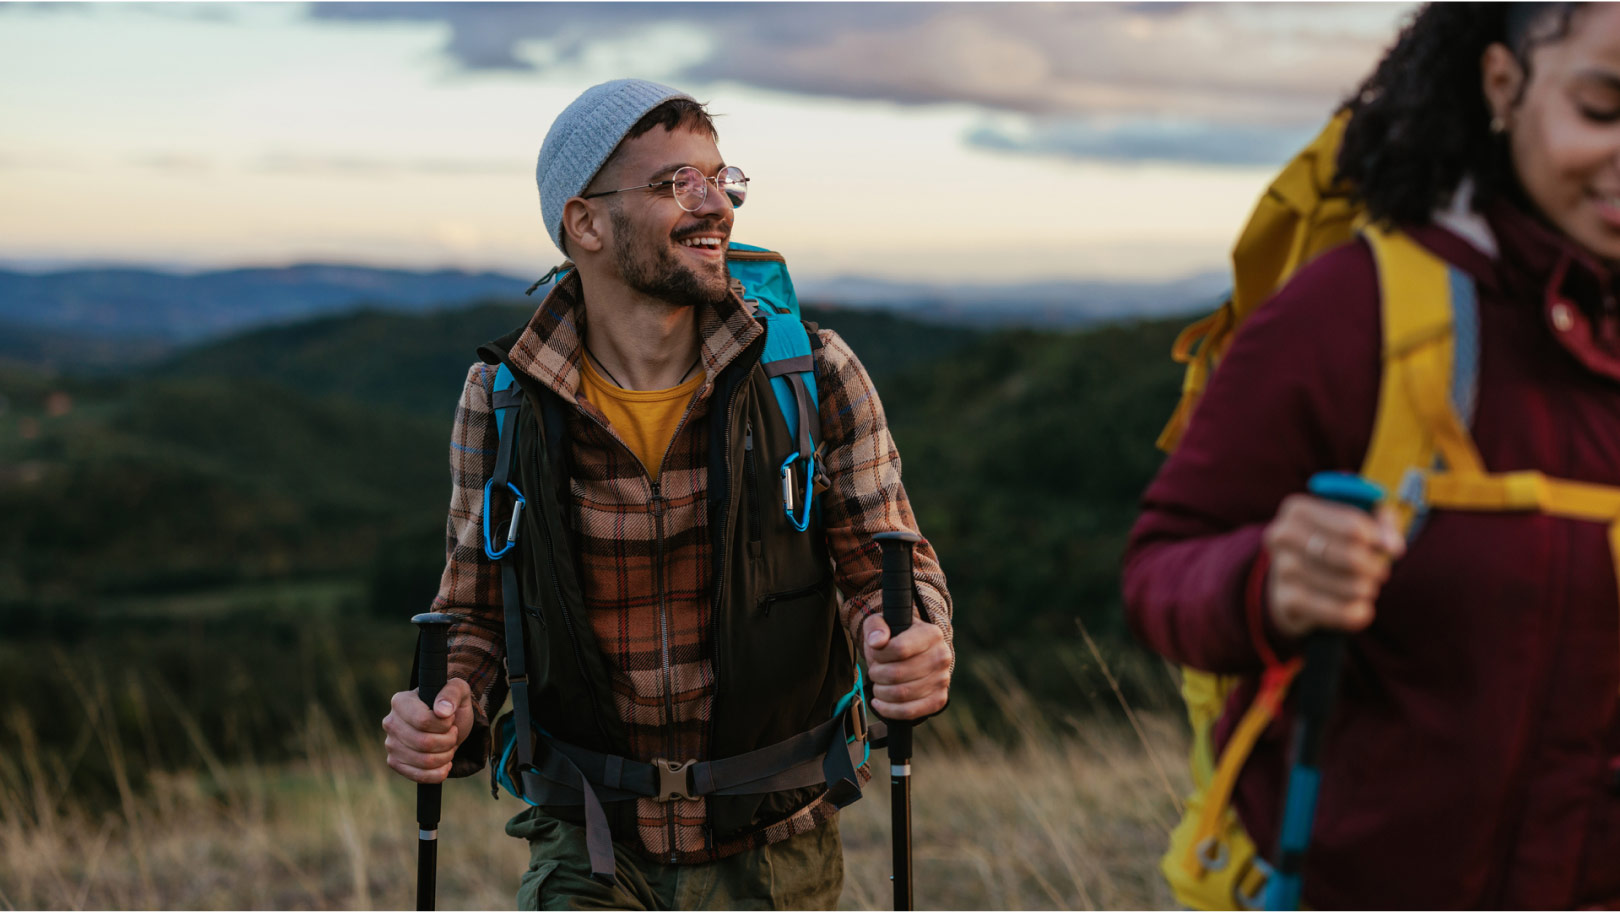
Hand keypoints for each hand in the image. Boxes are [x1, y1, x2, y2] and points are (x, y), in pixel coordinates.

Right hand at [382, 677, 473, 783]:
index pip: (423, 721)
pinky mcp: (394, 763)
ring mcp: (390, 744)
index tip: (450, 720)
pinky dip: (438, 773)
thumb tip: (442, 711)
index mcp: (400, 701)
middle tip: (453, 734)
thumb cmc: (451, 704)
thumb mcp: (459, 691)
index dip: (444, 725)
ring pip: (424, 761)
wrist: (448, 724)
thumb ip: (452, 693)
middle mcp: (390, 723)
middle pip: (424, 743)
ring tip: (449, 746)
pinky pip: (418, 776)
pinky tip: (445, 763)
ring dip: (446, 756)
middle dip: (448, 741)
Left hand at [863, 615, 950, 719]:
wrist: (914, 652)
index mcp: (931, 634)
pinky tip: (880, 702)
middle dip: (877, 674)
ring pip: (902, 694)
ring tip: (878, 684)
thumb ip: (876, 627)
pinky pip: (910, 712)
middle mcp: (942, 656)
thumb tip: (877, 641)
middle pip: (897, 674)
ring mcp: (943, 680)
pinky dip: (889, 710)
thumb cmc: (895, 637)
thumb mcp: (882, 622)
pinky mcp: (939, 700)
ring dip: (880, 691)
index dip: (879, 654)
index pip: (899, 649)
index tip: (875, 652)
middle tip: (874, 671)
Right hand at [1264, 494, 1405, 638]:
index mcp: (1298, 510)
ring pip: (1351, 588)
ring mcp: (1282, 570)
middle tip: (1380, 571)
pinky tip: (1359, 607)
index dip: (1381, 540)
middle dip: (1375, 567)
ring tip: (1365, 586)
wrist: (1290, 579)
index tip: (1394, 548)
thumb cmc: (1330, 542)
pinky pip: (1342, 612)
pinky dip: (1359, 612)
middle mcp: (1283, 536)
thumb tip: (1392, 545)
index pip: (1354, 527)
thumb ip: (1380, 521)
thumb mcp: (1354, 521)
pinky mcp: (1288, 601)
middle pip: (1352, 558)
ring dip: (1367, 589)